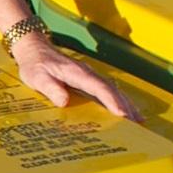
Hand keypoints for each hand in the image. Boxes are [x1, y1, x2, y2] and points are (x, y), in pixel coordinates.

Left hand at [10, 31, 141, 122]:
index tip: (121, 114)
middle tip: (137, 123)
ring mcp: (89, 76)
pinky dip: (118, 101)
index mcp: (77, 73)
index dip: (111, 101)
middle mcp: (88, 73)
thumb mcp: (37, 77)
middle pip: (112, 89)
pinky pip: (106, 91)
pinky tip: (125, 111)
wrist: (34, 49)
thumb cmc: (34, 65)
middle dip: (125, 105)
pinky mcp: (88, 81)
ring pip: (112, 90)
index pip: (99, 87)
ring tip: (138, 120)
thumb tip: (64, 101)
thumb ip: (50, 88)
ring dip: (126, 103)